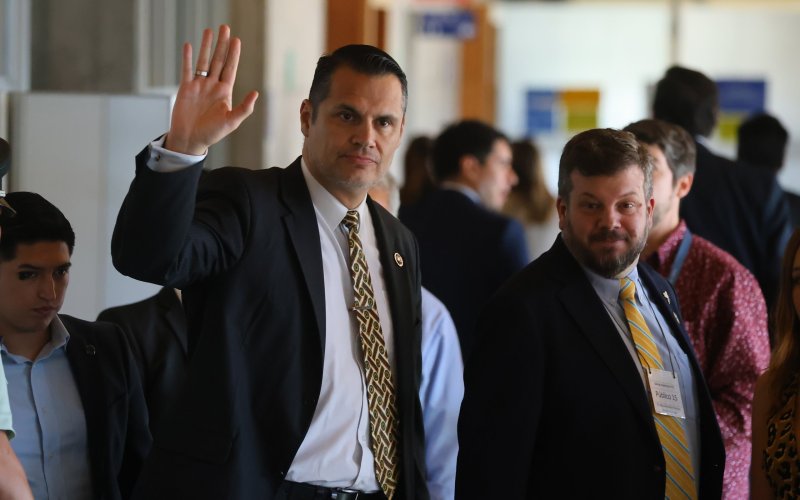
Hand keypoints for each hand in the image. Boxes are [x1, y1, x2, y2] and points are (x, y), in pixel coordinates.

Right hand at [164, 25, 258, 154]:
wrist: (190, 140)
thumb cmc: (212, 134)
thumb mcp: (231, 122)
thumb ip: (244, 108)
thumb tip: (256, 93)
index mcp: (225, 92)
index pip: (230, 68)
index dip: (234, 54)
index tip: (236, 40)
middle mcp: (213, 86)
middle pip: (218, 60)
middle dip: (222, 44)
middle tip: (225, 28)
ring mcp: (199, 86)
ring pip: (203, 61)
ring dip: (206, 46)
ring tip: (209, 31)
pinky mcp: (186, 88)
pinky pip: (187, 69)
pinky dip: (188, 58)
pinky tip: (189, 46)